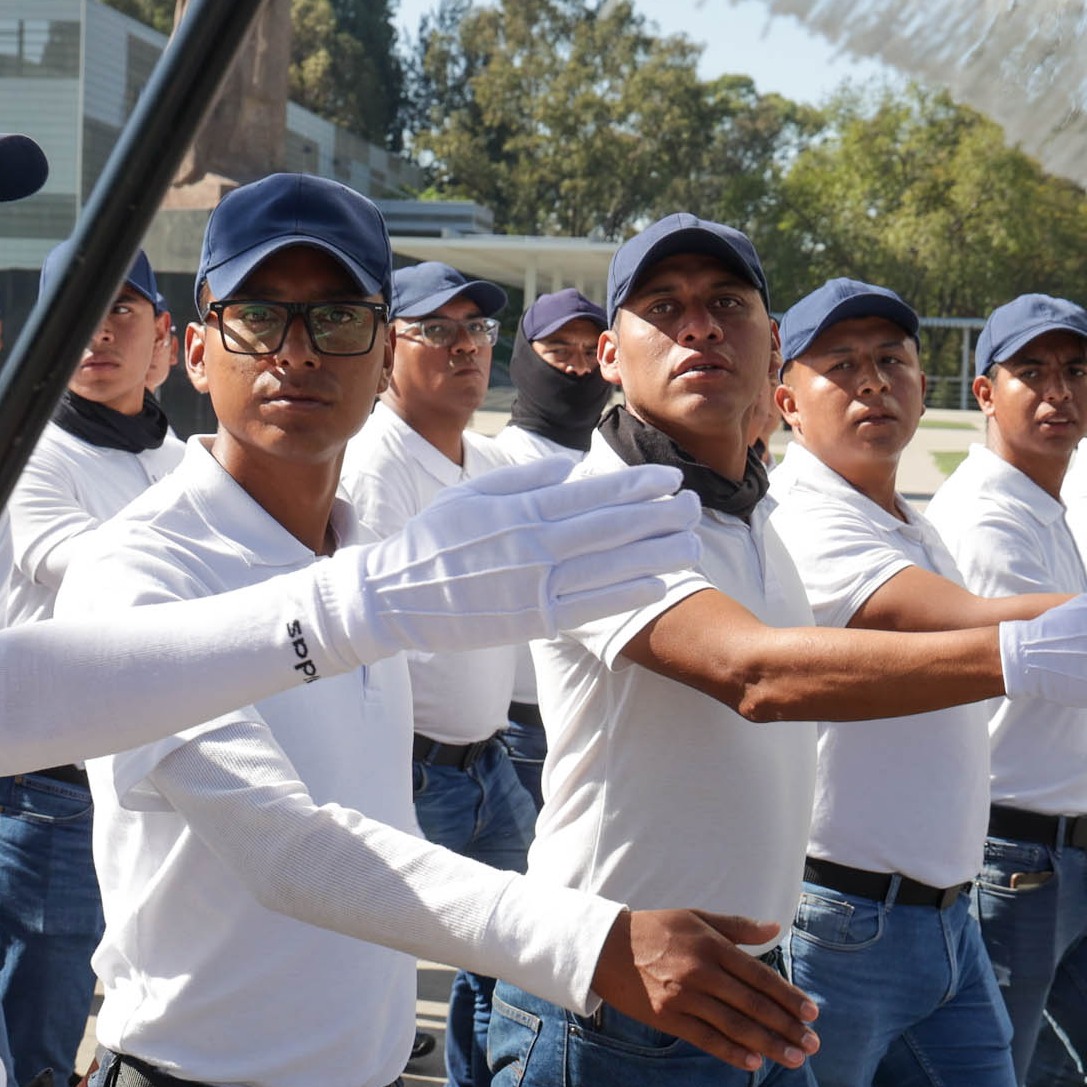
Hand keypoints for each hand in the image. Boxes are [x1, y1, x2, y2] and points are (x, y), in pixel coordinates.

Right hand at [301, 455, 699, 667]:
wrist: (392, 596)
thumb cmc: (430, 541)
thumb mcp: (469, 494)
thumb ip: (522, 477)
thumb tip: (571, 466)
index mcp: (519, 507)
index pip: (593, 491)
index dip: (637, 484)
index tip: (670, 477)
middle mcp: (532, 543)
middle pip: (612, 526)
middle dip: (660, 515)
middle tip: (695, 506)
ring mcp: (533, 583)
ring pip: (609, 566)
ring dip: (657, 554)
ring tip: (691, 544)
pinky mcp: (530, 619)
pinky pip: (589, 605)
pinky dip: (625, 594)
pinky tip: (656, 584)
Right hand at [590, 910, 819, 1071]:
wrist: (604, 948)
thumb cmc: (654, 929)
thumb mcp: (696, 917)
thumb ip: (737, 926)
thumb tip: (775, 928)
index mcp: (712, 946)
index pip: (760, 976)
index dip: (788, 997)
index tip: (812, 1014)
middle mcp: (702, 972)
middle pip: (753, 1005)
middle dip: (787, 1026)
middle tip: (812, 1044)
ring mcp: (684, 997)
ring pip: (734, 1025)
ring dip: (768, 1044)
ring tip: (793, 1059)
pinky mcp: (667, 1017)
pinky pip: (706, 1039)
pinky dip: (731, 1052)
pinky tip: (754, 1063)